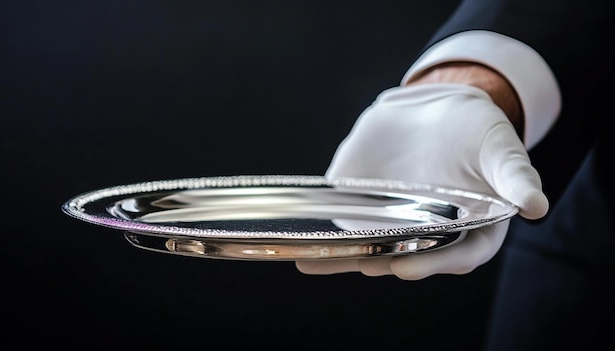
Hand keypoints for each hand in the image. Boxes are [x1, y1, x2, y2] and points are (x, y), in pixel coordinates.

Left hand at [295, 82, 547, 279]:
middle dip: (382, 261)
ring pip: (369, 246)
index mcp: (469, 227)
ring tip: (311, 263)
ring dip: (340, 257)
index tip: (405, 267)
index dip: (431, 264)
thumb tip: (536, 206)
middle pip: (407, 255)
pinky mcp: (366, 203)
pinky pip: (345, 222)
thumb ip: (514, 176)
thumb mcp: (501, 148)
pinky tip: (299, 242)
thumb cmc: (479, 132)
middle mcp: (429, 232)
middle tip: (362, 264)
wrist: (442, 110)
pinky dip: (323, 233)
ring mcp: (394, 219)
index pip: (455, 254)